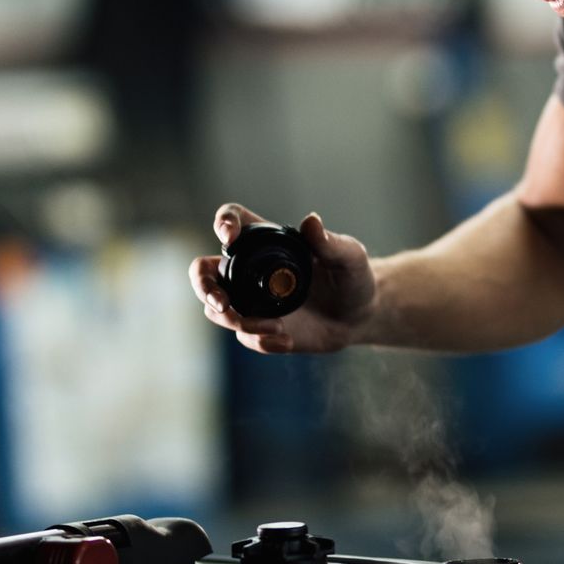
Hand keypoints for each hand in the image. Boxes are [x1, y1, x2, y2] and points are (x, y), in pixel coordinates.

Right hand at [188, 204, 374, 353]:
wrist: (360, 316)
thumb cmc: (354, 278)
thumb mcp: (350, 258)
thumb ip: (331, 243)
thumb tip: (311, 222)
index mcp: (268, 242)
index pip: (233, 220)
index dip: (223, 223)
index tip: (229, 238)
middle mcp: (251, 270)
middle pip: (203, 270)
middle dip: (203, 286)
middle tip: (222, 303)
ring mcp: (251, 300)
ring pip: (215, 308)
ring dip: (235, 320)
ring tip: (274, 328)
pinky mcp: (260, 328)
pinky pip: (244, 336)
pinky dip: (260, 341)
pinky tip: (286, 342)